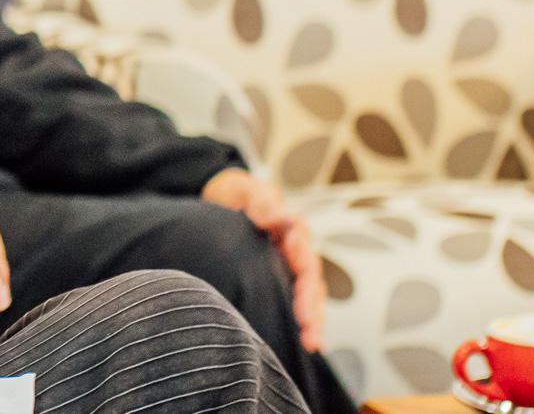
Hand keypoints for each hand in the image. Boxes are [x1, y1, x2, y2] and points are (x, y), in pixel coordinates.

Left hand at [200, 167, 324, 350]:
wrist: (221, 202)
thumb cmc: (236, 194)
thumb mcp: (244, 189)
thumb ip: (260, 199)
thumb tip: (276, 217)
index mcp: (290, 231)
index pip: (303, 249)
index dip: (302, 260)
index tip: (296, 272)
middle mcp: (295, 254)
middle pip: (311, 281)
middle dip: (312, 304)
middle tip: (309, 325)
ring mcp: (287, 271)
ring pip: (308, 299)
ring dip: (312, 321)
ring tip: (311, 343)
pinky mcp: (276, 283)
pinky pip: (292, 306)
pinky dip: (299, 325)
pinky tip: (303, 345)